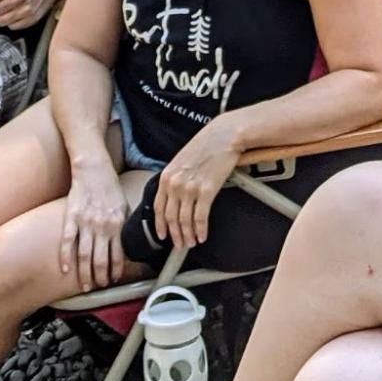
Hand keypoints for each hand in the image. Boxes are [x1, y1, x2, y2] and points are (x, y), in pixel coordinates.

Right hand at [59, 166, 128, 292]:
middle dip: (100, 277)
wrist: (94, 168)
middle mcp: (102, 226)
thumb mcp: (125, 206)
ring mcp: (86, 222)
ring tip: (85, 285)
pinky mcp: (71, 217)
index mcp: (118, 224)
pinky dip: (65, 256)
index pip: (118, 255)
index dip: (116, 270)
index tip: (113, 280)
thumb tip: (129, 244)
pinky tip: (65, 269)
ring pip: (84, 255)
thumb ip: (124, 226)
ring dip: (85, 273)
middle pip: (100, 259)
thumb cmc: (110, 187)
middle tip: (98, 287)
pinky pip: (67, 241)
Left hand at [154, 117, 243, 248]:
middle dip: (175, 235)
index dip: (160, 225)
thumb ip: (175, 178)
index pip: (158, 208)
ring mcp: (190, 188)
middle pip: (171, 218)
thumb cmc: (206, 145)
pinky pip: (200, 217)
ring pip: (184, 221)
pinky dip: (201, 230)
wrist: (224, 135)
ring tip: (192, 242)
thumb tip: (175, 198)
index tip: (163, 235)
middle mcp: (175, 184)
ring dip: (188, 235)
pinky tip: (203, 235)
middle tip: (180, 245)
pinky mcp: (207, 191)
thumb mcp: (181, 161)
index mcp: (166, 176)